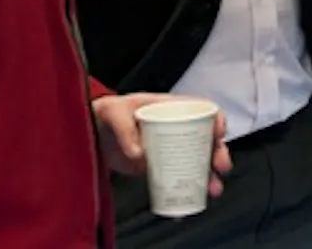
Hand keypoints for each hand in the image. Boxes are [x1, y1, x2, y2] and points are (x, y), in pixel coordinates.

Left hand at [92, 93, 232, 196]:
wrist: (90, 134)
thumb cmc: (105, 114)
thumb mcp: (113, 113)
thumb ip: (124, 129)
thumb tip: (139, 156)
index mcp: (170, 108)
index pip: (202, 109)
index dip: (216, 119)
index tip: (219, 133)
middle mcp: (176, 128)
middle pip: (206, 139)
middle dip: (218, 153)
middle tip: (221, 168)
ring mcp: (169, 149)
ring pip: (198, 161)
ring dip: (209, 176)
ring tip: (212, 190)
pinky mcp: (159, 168)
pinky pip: (178, 179)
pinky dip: (185, 192)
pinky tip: (187, 204)